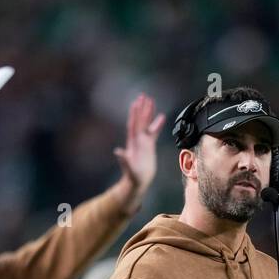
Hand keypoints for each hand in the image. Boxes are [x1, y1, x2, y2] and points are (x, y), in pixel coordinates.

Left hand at [113, 93, 165, 212]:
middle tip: (144, 96)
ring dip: (148, 113)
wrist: (137, 183)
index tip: (137, 103)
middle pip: (140, 121)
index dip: (136, 114)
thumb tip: (117, 151)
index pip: (134, 125)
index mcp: (133, 143)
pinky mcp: (149, 146)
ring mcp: (143, 142)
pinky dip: (157, 124)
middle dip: (142, 109)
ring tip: (151, 100)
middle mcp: (138, 140)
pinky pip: (153, 132)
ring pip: (146, 124)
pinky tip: (162, 116)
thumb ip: (123, 160)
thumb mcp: (129, 169)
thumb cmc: (133, 177)